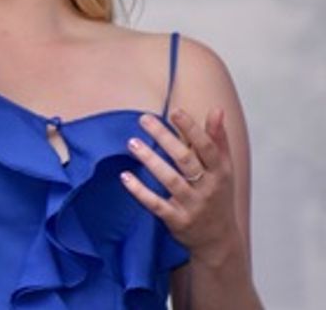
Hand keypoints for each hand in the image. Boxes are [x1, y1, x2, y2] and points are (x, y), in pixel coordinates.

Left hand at [122, 109, 243, 261]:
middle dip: (166, 138)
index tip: (175, 111)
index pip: (208, 147)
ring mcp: (193, 205)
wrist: (219, 240)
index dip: (193, 129)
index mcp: (220, 172)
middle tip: (144, 119)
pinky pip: (156, 204)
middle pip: (186, 160)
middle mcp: (208, 188)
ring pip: (171, 181)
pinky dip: (140, 191)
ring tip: (132, 143)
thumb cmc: (218, 195)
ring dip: (151, 161)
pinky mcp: (177, 220)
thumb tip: (217, 109)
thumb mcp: (223, 169)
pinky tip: (125, 177)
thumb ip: (217, 139)